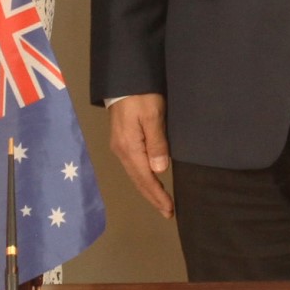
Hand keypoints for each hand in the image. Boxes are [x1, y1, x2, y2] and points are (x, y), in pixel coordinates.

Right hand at [106, 94, 173, 218]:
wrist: (122, 77)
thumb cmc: (140, 95)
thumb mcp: (152, 115)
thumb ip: (157, 142)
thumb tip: (160, 170)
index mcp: (129, 147)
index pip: (145, 178)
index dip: (157, 195)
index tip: (169, 210)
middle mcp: (121, 151)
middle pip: (138, 180)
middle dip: (153, 197)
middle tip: (167, 212)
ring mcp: (119, 146)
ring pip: (135, 174)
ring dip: (148, 189)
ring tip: (161, 201)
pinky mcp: (122, 140)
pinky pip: (133, 166)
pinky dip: (143, 178)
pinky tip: (150, 179)